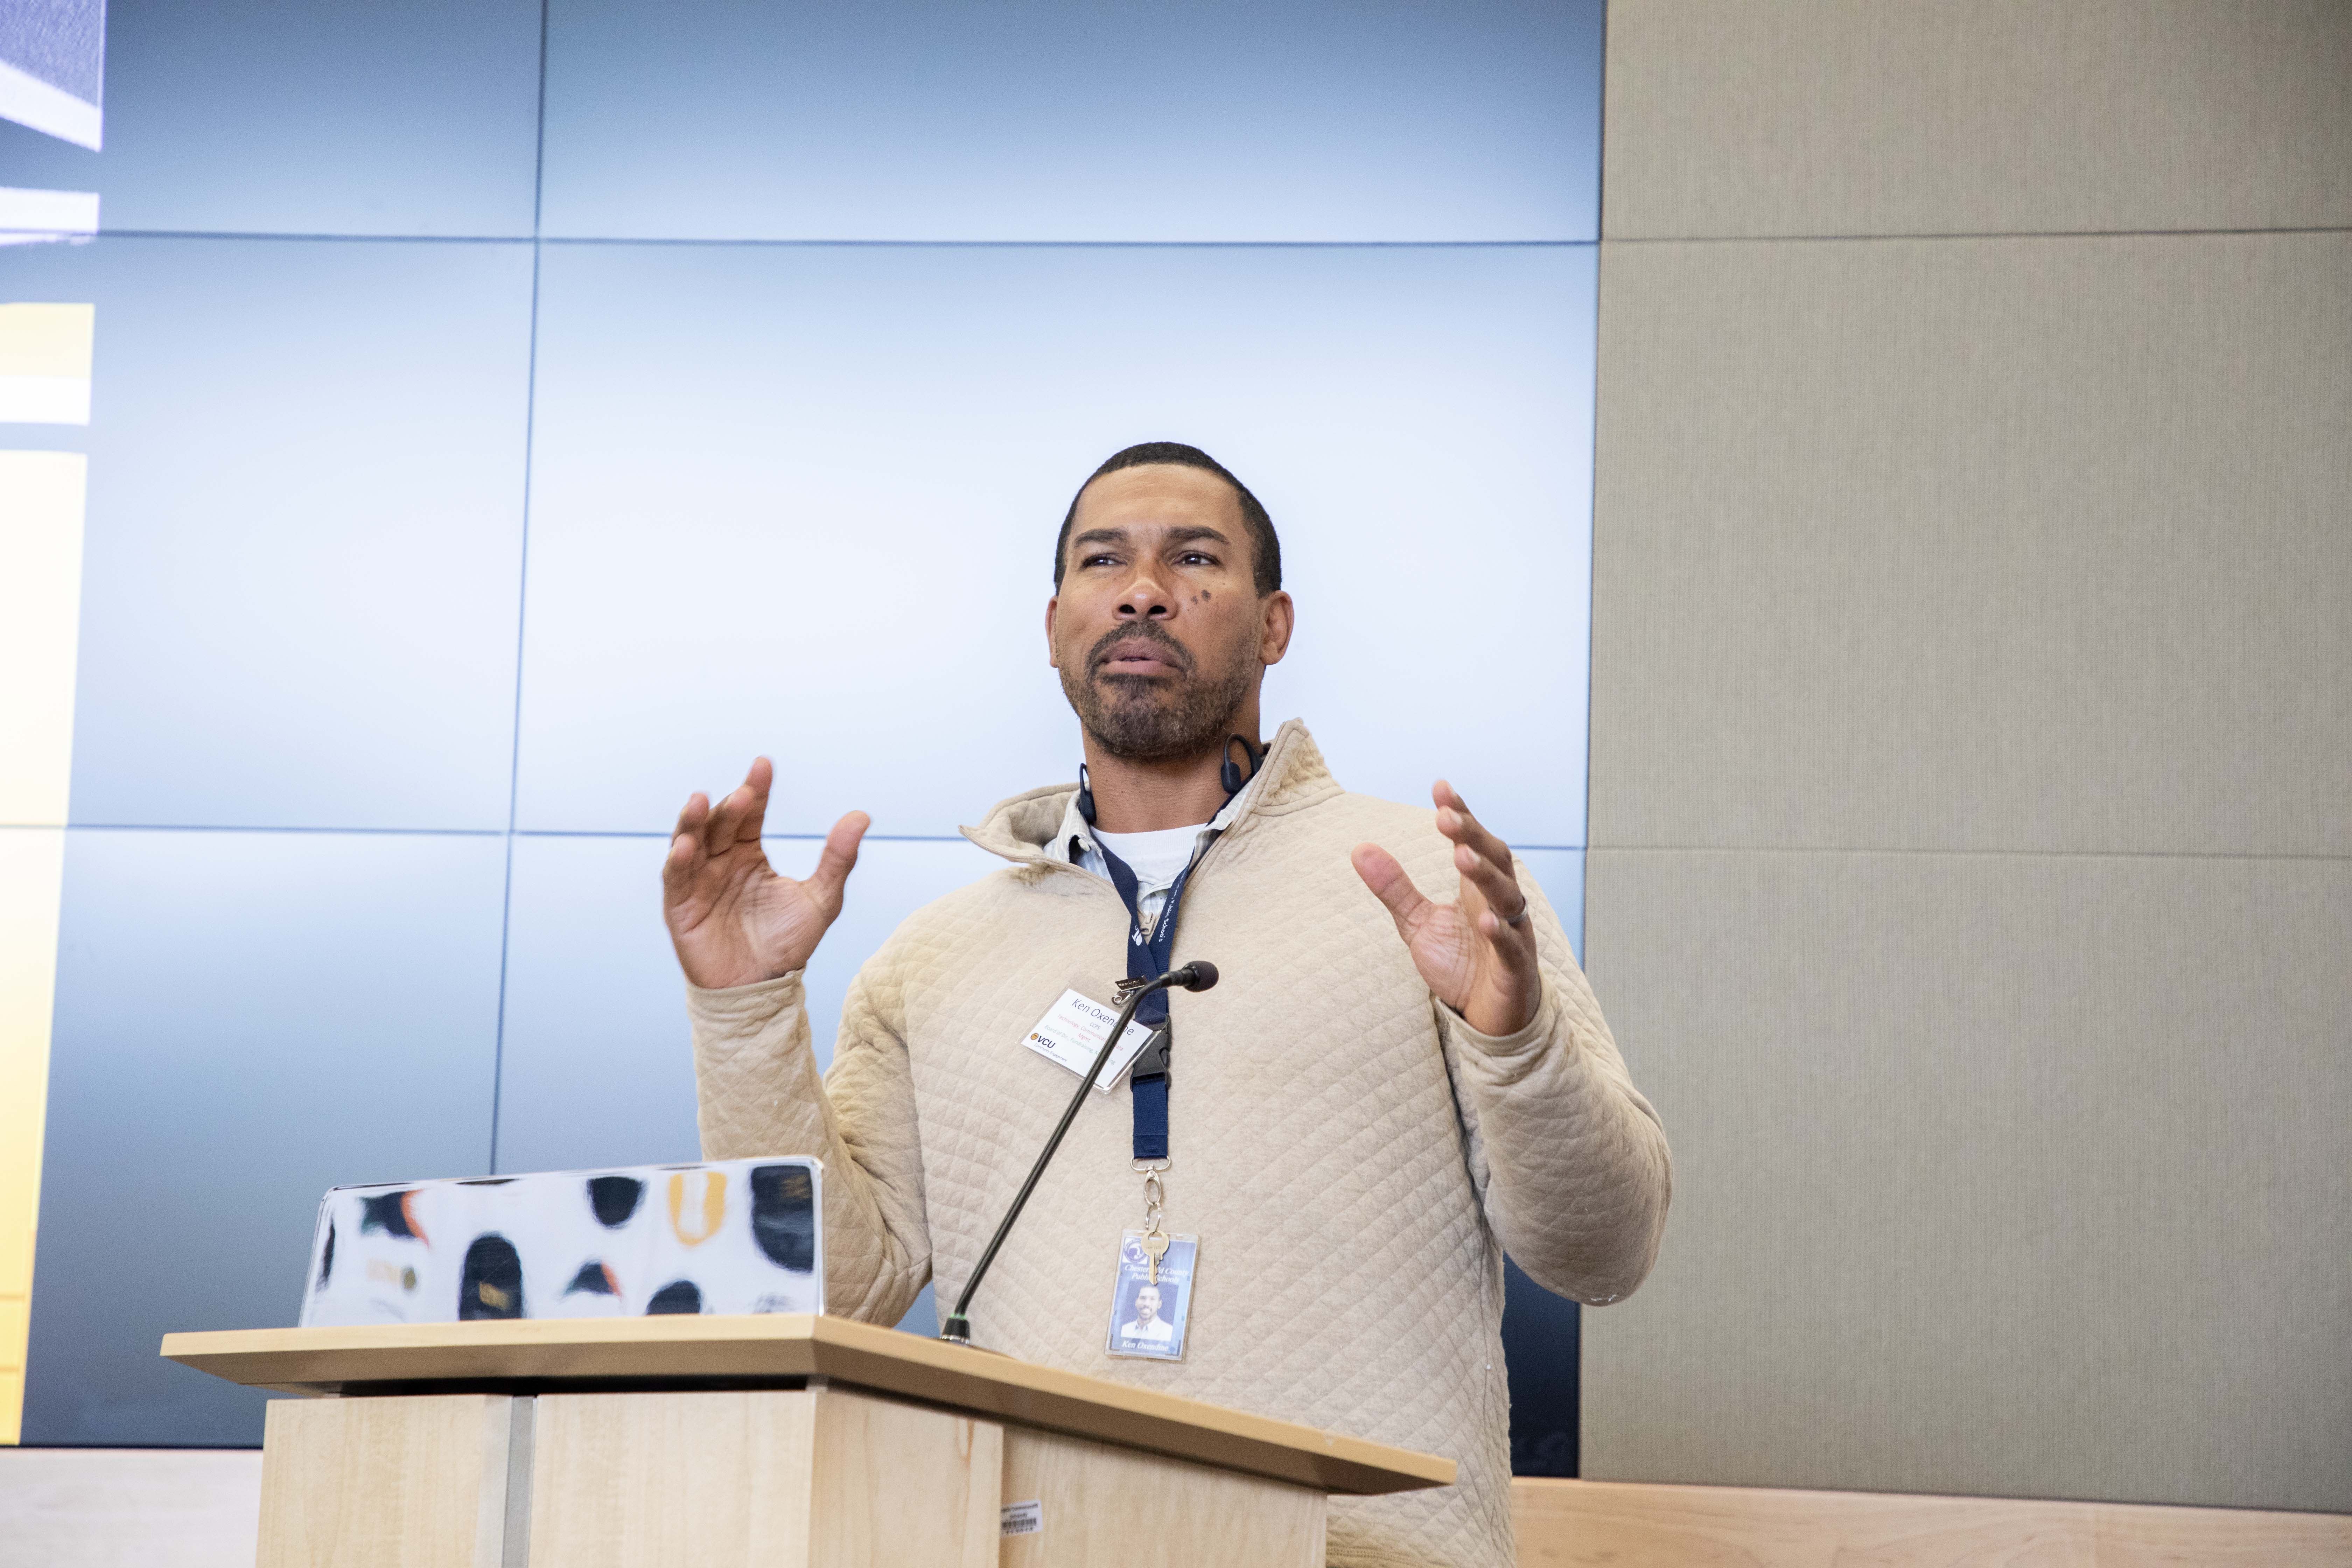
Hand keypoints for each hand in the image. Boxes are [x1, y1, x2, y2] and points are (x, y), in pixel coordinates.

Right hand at [662, 757, 868, 990]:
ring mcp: (697, 882)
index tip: (763, 765)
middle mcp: (720, 862)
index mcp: (749, 855)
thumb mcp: (821, 899)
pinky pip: (674, 879)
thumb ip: (839, 859)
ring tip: (699, 800)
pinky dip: (677, 861)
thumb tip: (861, 816)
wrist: (762, 989)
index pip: (750, 815)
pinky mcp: (679, 907)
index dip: (755, 790)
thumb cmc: (788, 944)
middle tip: (744, 793)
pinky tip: (685, 846)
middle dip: (729, 806)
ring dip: (693, 821)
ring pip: (691, 842)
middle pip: (719, 823)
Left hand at [1351, 781, 1539, 1037]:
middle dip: (1472, 836)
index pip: (1473, 843)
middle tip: (1445, 816)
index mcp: (1478, 889)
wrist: (1486, 1017)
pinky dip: (1500, 934)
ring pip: (1506, 897)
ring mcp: (1511, 934)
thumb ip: (1394, 887)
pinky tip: (1485, 922)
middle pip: (1495, 860)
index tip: (1440, 788)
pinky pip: (1511, 947)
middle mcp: (1499, 904)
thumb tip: (1359, 848)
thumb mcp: (1417, 923)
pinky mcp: (1515, 969)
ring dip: (1486, 875)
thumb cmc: (1460, 964)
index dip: (1461, 815)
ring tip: (1461, 856)